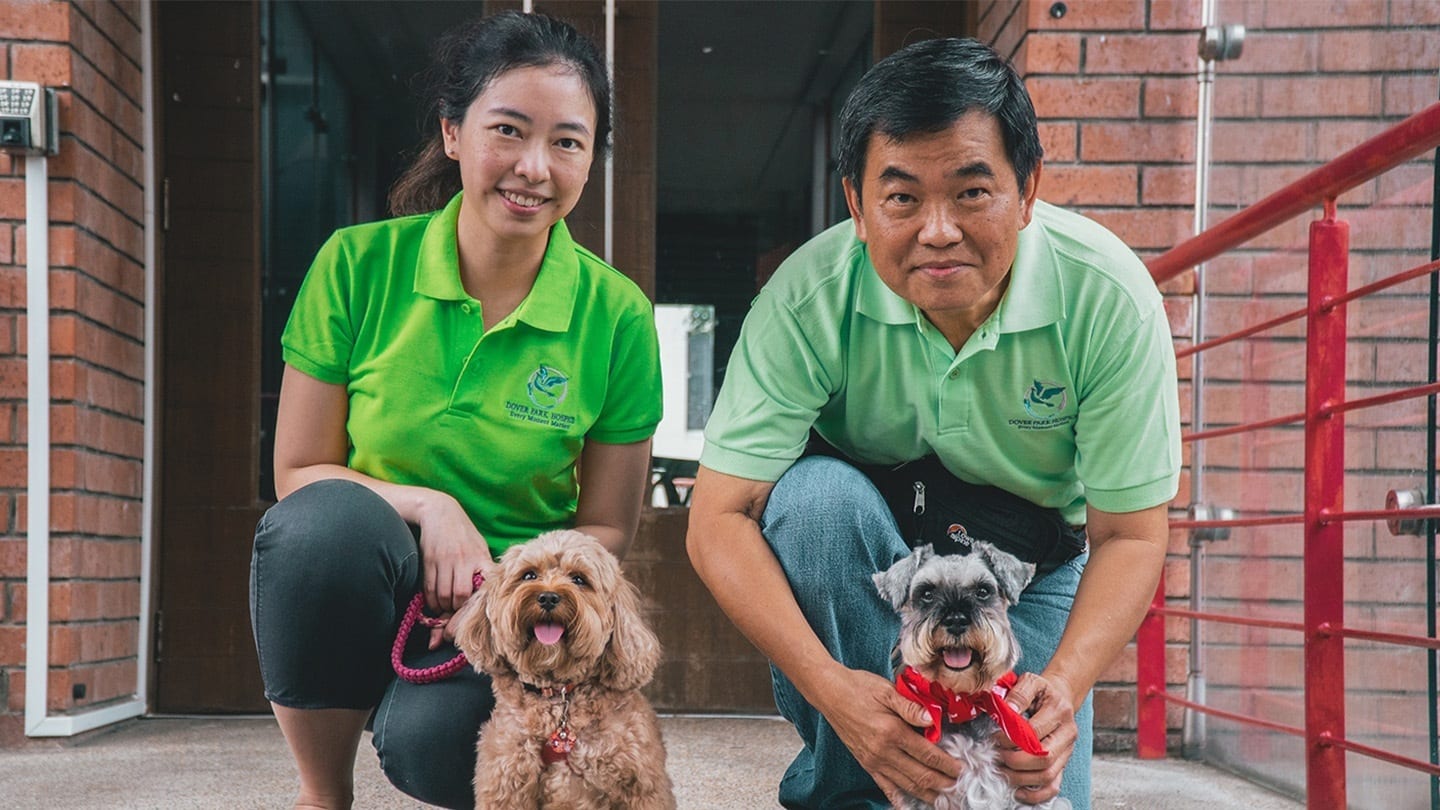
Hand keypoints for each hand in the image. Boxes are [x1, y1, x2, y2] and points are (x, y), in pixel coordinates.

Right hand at [412, 490, 492, 616]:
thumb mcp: (480, 546)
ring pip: (443, 595)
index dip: (481, 602)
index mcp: (481, 557)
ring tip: (446, 609)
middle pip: (461, 596)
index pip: (485, 585)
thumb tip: (487, 592)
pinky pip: (429, 588)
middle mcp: (464, 559)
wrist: (439, 512)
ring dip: (443, 608)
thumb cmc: (463, 533)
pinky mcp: (429, 561)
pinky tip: (435, 602)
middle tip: (457, 614)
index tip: (478, 612)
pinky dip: (432, 601)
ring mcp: (445, 560)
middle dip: (458, 610)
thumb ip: (484, 568)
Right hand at [813, 666, 960, 806]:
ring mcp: (874, 760)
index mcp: (892, 731)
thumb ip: (910, 707)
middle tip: (959, 788)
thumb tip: (931, 719)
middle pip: (920, 774)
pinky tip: (909, 805)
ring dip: (927, 794)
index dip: (947, 764)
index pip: (927, 754)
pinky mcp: (866, 764)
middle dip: (943, 783)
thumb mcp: (887, 690)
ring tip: (943, 800)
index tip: (961, 769)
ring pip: (906, 785)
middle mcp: (883, 751)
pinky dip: (899, 798)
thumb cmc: (859, 687)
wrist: (830, 693)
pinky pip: (885, 786)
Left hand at [997, 672, 1077, 804]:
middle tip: (997, 755)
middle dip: (1014, 760)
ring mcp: (1067, 752)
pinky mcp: (1063, 764)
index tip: (995, 737)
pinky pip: (1053, 786)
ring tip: (1002, 770)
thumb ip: (1019, 693)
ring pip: (1047, 775)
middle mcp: (1068, 733)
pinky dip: (1036, 794)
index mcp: (1059, 710)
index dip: (1011, 738)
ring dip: (1020, 777)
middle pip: (1043, 758)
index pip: (1034, 732)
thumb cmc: (1040, 691)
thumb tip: (1008, 710)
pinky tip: (1018, 790)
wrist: (1060, 696)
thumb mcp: (1030, 681)